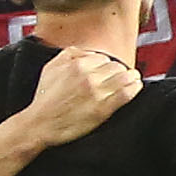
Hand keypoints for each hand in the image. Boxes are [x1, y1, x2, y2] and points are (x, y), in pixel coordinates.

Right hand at [23, 42, 139, 143]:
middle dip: (119, 71)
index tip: (108, 71)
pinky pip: (127, 93)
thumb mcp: (50, 68)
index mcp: (77, 65)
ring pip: (125, 77)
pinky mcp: (104, 109)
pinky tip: (135, 87)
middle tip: (121, 76)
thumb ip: (69, 54)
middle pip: (116, 67)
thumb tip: (86, 51)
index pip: (104, 58)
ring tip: (133, 79)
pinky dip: (135, 88)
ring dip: (131, 78)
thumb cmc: (44, 99)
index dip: (107, 65)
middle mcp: (88, 77)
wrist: (39, 124)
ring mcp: (97, 93)